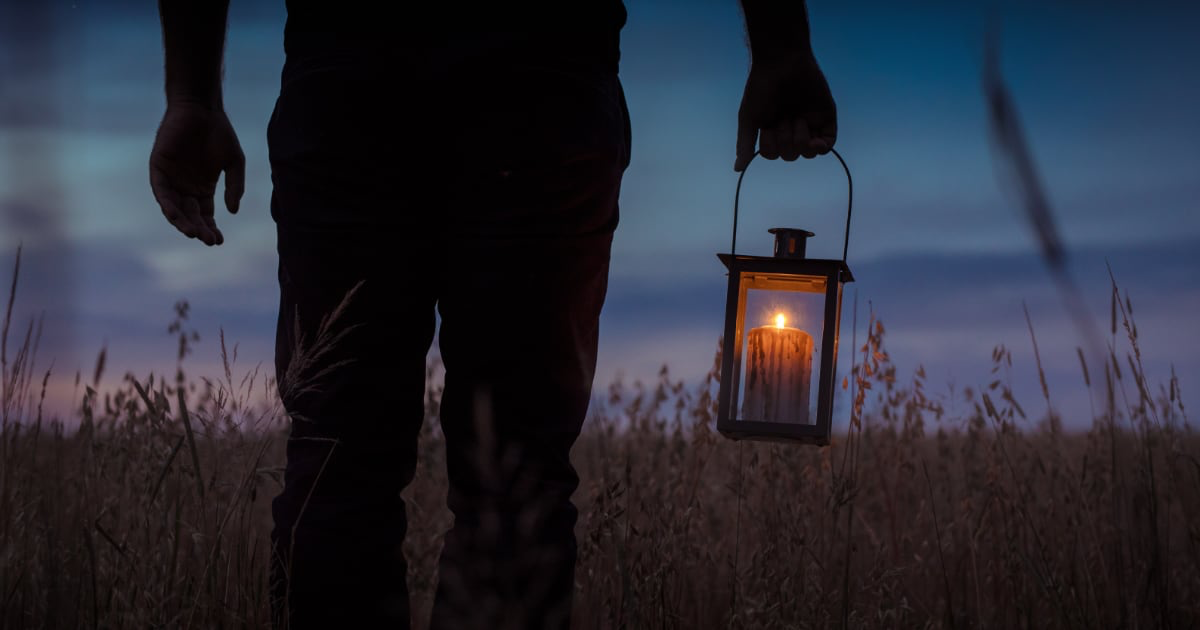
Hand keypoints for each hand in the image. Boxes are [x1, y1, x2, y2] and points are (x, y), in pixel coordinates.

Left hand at [149, 103, 244, 245]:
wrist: (202, 108)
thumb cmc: (220, 132)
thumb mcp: (234, 163)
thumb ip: (234, 186)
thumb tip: (232, 211)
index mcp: (203, 187)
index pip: (205, 215)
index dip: (210, 229)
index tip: (218, 241)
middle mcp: (186, 186)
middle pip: (190, 215)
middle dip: (198, 228)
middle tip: (208, 240)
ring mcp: (171, 178)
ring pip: (174, 207)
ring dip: (181, 222)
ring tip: (192, 233)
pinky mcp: (159, 168)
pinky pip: (160, 191)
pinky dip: (167, 204)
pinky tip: (175, 216)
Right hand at [735, 53, 836, 170]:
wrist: (782, 62)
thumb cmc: (761, 88)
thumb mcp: (749, 118)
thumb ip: (744, 144)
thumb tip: (738, 169)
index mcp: (773, 130)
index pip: (773, 154)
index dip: (770, 145)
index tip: (767, 125)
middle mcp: (791, 129)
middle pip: (791, 155)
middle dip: (784, 139)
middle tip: (783, 117)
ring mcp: (810, 123)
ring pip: (808, 153)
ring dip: (800, 140)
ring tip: (797, 119)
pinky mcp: (826, 118)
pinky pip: (828, 144)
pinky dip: (821, 147)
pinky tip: (815, 141)